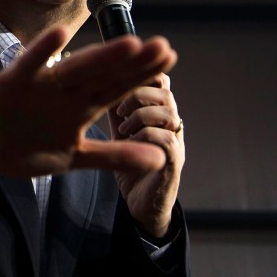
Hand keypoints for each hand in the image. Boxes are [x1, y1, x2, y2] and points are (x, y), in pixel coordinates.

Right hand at [0, 26, 177, 177]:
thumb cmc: (25, 145)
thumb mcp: (75, 157)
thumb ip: (115, 156)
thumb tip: (161, 159)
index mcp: (80, 106)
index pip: (117, 86)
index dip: (143, 73)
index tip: (170, 57)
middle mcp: (65, 90)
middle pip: (103, 74)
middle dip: (133, 62)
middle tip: (163, 46)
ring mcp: (39, 85)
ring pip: (75, 68)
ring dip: (100, 56)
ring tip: (128, 43)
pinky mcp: (11, 84)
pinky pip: (28, 66)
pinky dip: (42, 51)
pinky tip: (60, 36)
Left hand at [108, 72, 183, 238]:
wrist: (142, 204)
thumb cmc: (131, 164)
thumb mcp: (120, 130)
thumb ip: (117, 108)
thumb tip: (100, 78)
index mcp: (158, 111)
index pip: (159, 79)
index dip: (142, 72)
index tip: (118, 78)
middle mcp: (171, 123)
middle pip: (165, 92)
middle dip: (139, 95)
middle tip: (119, 109)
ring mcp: (176, 141)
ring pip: (167, 113)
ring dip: (141, 116)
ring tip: (123, 129)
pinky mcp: (174, 162)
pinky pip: (166, 139)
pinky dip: (145, 136)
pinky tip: (130, 142)